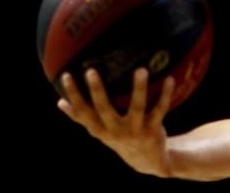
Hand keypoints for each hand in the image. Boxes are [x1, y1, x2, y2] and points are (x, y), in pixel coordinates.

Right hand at [57, 68, 173, 176]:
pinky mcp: (153, 129)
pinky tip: (170, 78)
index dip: (74, 95)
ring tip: (141, 69)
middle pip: (104, 110)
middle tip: (91, 70)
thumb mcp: (99, 130)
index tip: (67, 75)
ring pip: (137, 108)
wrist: (146, 160)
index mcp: (100, 130)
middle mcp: (115, 131)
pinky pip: (160, 109)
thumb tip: (59, 102)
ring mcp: (135, 130)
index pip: (82, 112)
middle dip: (97, 91)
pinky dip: (165, 94)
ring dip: (139, 89)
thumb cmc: (118, 137)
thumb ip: (81, 117)